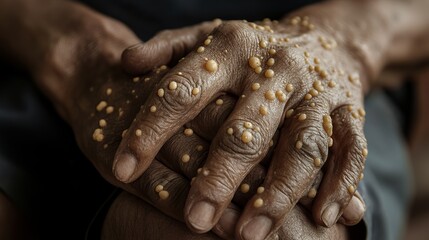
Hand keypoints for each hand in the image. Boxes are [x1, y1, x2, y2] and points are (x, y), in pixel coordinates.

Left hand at [116, 10, 367, 238]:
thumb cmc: (253, 47)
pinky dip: (341, 183)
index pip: (182, 91)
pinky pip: (352, 149)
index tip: (122, 171)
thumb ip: (168, 48)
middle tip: (195, 220)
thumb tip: (126, 61)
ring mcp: (317, 91)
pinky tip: (322, 217)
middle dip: (218, 177)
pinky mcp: (351, 110)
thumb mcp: (207, 36)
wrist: (325, 37)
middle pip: (245, 128)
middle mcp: (276, 68)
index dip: (149, 131)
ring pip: (301, 145)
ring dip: (278, 193)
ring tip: (249, 234)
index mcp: (232, 47)